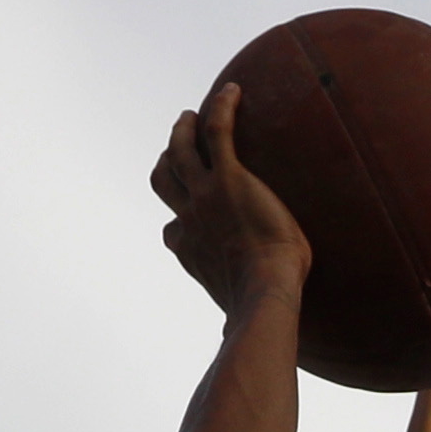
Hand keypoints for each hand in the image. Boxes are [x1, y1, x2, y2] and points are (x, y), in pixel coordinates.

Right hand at [152, 79, 312, 313]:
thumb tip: (235, 339)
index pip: (172, 230)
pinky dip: (221, 109)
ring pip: (179, 150)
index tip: (187, 220)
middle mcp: (188, 218)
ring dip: (182, 130)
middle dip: (166, 160)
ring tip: (193, 115)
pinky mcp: (228, 177)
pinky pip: (217, 131)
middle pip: (163, 179)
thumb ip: (232, 319)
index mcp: (188, 250)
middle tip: (178, 144)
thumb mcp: (239, 311)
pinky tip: (233, 92)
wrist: (267, 290)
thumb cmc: (262, 305)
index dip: (177, 222)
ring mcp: (204, 195)